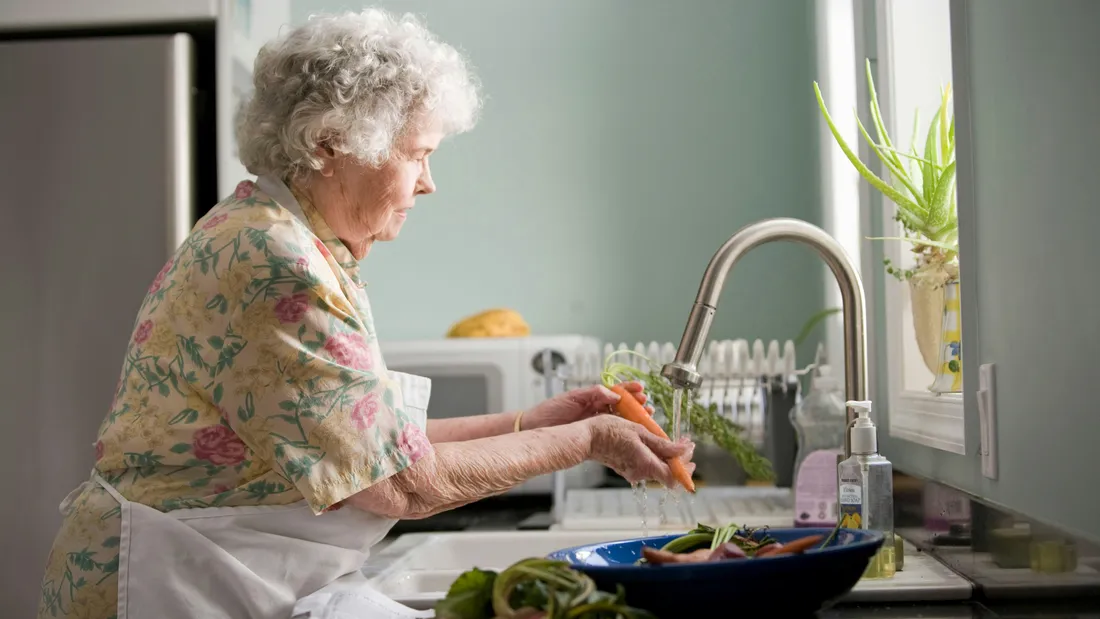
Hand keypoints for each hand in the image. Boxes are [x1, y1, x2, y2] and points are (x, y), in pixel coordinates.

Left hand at [522, 382, 652, 429]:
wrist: (535, 428)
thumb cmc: (550, 411)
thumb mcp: (572, 397)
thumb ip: (593, 393)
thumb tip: (613, 393)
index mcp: (593, 398)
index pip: (616, 391)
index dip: (629, 390)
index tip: (641, 389)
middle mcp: (597, 410)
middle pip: (623, 406)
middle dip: (637, 405)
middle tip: (648, 406)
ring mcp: (596, 424)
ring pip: (621, 420)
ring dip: (634, 419)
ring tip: (646, 418)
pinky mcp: (593, 437)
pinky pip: (612, 434)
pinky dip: (624, 433)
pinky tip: (633, 434)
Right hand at [584, 415, 695, 486]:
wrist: (587, 438)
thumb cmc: (610, 431)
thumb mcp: (640, 432)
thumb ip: (663, 444)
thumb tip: (683, 450)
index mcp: (646, 465)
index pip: (674, 477)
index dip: (685, 467)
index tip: (690, 450)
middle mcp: (640, 473)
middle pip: (667, 473)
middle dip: (680, 460)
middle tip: (685, 444)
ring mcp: (633, 472)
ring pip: (658, 468)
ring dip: (668, 456)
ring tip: (671, 441)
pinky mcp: (627, 469)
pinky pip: (647, 465)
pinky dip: (655, 456)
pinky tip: (655, 443)